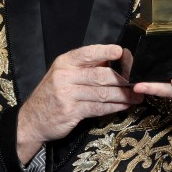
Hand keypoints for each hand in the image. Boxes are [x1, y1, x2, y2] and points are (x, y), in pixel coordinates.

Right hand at [17, 44, 143, 162]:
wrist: (32, 120)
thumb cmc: (52, 94)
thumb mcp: (63, 74)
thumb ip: (86, 67)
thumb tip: (115, 61)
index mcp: (65, 62)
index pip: (88, 53)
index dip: (106, 52)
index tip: (122, 52)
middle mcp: (65, 76)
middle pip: (100, 75)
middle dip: (123, 80)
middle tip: (139, 82)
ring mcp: (67, 94)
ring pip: (102, 93)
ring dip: (123, 95)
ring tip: (137, 96)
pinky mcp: (71, 112)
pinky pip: (98, 108)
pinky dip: (114, 107)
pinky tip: (124, 106)